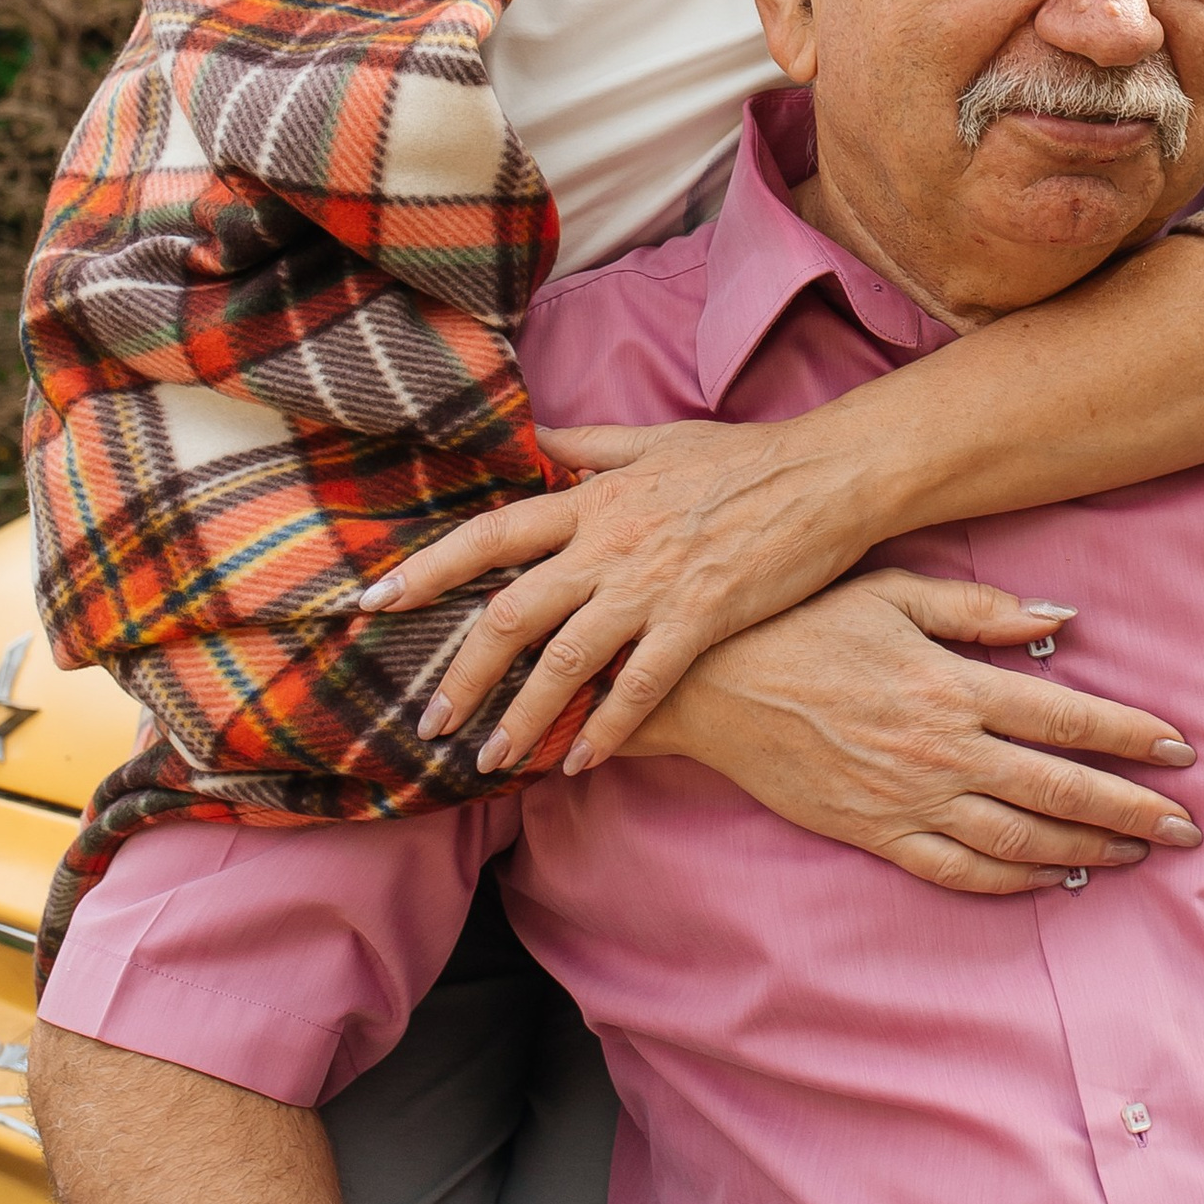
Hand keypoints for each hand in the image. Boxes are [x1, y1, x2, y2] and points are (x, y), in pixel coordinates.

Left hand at [369, 417, 880, 771]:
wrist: (825, 476)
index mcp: (591, 501)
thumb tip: (541, 443)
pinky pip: (640, 688)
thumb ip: (591, 449)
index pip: (489, 536)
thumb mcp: (655, 440)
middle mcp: (608, 545)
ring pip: (565, 661)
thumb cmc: (742, 458)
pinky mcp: (699, 620)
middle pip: (510, 614)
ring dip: (521, 717)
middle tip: (429, 720)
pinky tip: (578, 762)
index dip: (429, 570)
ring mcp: (652, 586)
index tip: (377, 602)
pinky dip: (604, 728)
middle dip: (462, 674)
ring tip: (490, 758)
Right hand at [635, 573, 1202, 893]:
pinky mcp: (874, 834)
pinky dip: (1011, 881)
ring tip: (1135, 856)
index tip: (1180, 752)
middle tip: (1186, 829)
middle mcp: (940, 752)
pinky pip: (956, 870)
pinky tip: (1049, 880)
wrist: (708, 686)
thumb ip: (981, 609)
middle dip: (1131, 811)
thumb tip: (1063, 620)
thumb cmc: (801, 624)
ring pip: (1017, 839)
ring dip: (1083, 850)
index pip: (1066, 718)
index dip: (1130, 736)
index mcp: (951, 686)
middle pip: (1058, 789)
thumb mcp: (892, 591)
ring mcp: (907, 801)